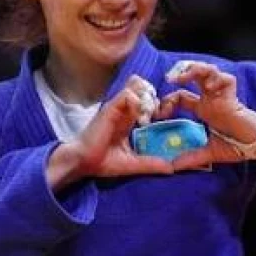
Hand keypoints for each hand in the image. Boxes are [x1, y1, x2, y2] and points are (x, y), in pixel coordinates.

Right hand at [55, 75, 173, 183]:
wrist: (83, 163)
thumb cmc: (103, 162)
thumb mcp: (132, 164)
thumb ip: (150, 163)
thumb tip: (171, 169)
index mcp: (129, 120)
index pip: (146, 99)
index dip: (157, 104)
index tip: (162, 118)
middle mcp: (124, 110)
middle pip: (143, 87)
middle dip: (154, 97)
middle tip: (158, 114)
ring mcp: (117, 108)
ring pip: (136, 86)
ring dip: (147, 97)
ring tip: (148, 114)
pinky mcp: (110, 108)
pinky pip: (127, 95)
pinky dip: (137, 102)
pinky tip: (140, 118)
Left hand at [155, 61, 255, 169]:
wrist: (253, 145)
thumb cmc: (234, 145)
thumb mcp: (208, 153)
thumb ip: (191, 158)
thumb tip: (172, 167)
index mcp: (203, 108)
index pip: (181, 96)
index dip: (168, 101)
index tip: (160, 114)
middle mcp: (210, 98)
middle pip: (194, 75)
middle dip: (181, 72)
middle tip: (169, 78)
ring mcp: (221, 95)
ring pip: (208, 71)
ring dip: (195, 70)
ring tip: (183, 77)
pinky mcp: (233, 96)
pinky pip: (226, 79)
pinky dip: (217, 79)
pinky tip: (208, 87)